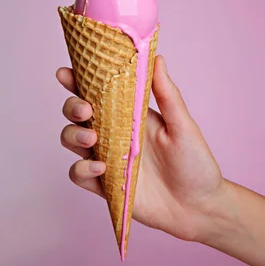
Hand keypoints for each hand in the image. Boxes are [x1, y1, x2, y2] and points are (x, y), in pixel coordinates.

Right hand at [57, 55, 223, 241]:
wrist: (199, 207)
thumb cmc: (195, 163)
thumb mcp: (182, 126)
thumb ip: (167, 94)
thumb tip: (157, 58)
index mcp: (126, 114)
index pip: (95, 92)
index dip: (75, 81)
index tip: (65, 73)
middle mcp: (111, 134)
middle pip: (74, 114)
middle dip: (71, 107)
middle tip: (86, 110)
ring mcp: (104, 158)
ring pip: (70, 139)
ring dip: (73, 135)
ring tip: (93, 139)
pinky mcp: (103, 184)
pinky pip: (78, 173)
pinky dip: (82, 169)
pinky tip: (100, 169)